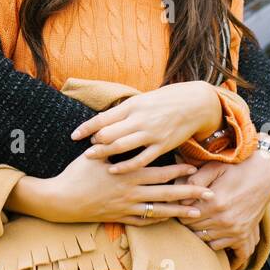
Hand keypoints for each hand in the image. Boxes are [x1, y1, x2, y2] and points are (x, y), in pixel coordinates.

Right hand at [15, 152, 216, 225]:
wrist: (61, 200)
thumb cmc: (76, 173)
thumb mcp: (95, 154)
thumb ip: (112, 144)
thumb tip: (123, 130)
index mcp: (127, 173)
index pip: (159, 172)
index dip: (178, 170)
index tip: (196, 169)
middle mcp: (131, 192)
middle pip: (166, 193)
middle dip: (189, 192)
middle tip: (210, 193)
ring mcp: (127, 207)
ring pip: (159, 211)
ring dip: (180, 211)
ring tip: (198, 212)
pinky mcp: (120, 218)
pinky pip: (145, 221)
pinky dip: (159, 220)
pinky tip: (170, 219)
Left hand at [70, 81, 220, 173]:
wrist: (194, 103)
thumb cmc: (165, 100)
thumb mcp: (142, 100)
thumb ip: (124, 111)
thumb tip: (103, 119)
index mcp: (132, 105)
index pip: (103, 118)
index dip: (87, 128)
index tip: (74, 135)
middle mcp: (139, 119)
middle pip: (108, 134)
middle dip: (94, 143)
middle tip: (85, 150)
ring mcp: (150, 133)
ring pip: (121, 146)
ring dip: (104, 153)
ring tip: (92, 158)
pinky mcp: (162, 146)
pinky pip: (140, 159)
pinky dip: (125, 166)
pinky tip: (114, 170)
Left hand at [175, 138, 269, 268]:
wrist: (265, 175)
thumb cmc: (237, 168)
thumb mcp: (215, 167)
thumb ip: (196, 180)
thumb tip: (180, 195)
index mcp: (215, 202)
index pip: (186, 216)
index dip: (180, 211)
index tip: (182, 205)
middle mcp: (224, 219)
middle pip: (193, 229)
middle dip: (188, 221)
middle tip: (188, 212)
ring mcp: (234, 229)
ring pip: (204, 239)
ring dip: (199, 231)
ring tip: (199, 219)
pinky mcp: (242, 235)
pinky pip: (219, 246)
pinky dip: (212, 240)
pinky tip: (211, 229)